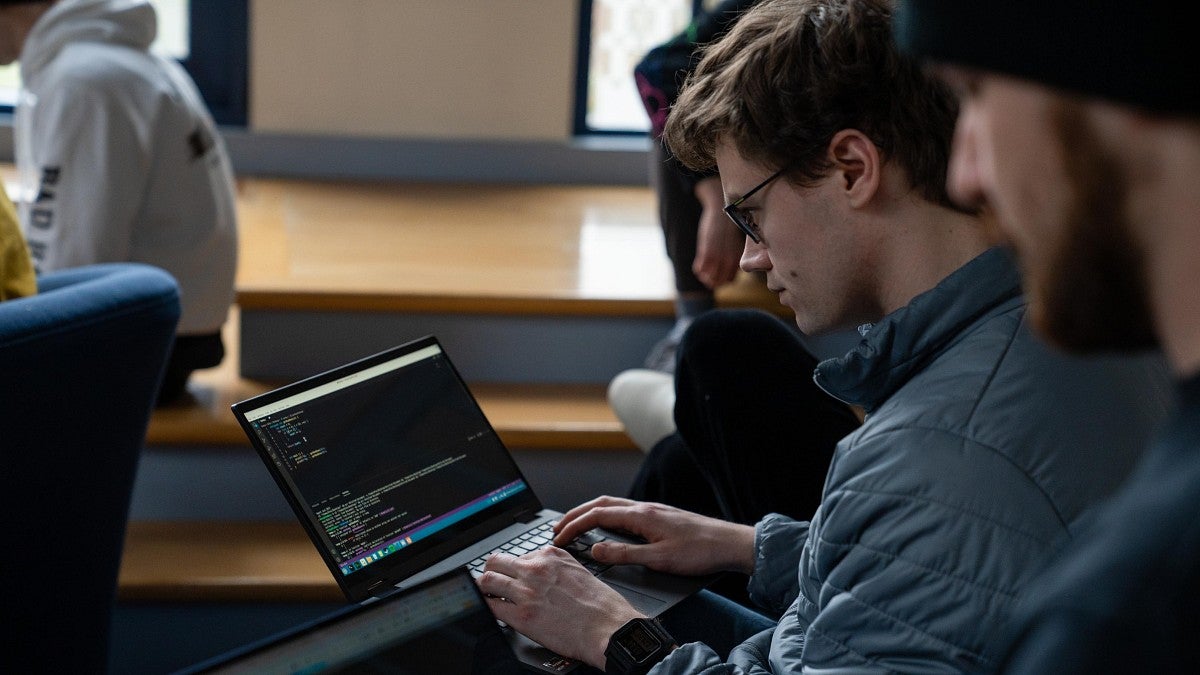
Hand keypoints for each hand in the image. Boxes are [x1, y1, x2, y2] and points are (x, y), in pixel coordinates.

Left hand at [478, 547, 642, 668]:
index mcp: (550, 556)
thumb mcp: (578, 570)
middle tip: (492, 583)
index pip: (517, 555)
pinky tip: (492, 611)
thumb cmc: (600, 605)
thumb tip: (540, 572)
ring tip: (489, 597)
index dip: (511, 568)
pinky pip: (490, 607)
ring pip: (486, 581)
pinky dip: (487, 608)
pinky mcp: (522, 616)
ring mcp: (526, 592)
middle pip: (495, 562)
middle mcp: (536, 569)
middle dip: (491, 572)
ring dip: (485, 589)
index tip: (510, 575)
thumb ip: (556, 567)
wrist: (608, 628)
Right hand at [553, 496, 756, 576]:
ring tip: (574, 526)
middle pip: (600, 504)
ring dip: (589, 513)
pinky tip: (606, 527)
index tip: (558, 539)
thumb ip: (624, 554)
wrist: (729, 543)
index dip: (574, 526)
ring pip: (612, 505)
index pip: (597, 516)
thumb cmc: (699, 552)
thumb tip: (595, 550)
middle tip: (556, 529)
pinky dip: (605, 516)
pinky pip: (623, 510)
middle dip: (575, 515)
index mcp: (641, 516)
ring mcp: (652, 510)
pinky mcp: (659, 516)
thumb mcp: (658, 559)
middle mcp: (644, 508)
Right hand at [692, 176, 742, 289]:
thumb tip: (727, 264)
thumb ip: (731, 255)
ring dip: (703, 277)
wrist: (720, 207)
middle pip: (718, 282)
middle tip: (705, 276)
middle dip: (711, 282)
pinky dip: (698, 269)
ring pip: (708, 278)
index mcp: (736, 258)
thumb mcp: (734, 242)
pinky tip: (698, 263)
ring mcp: (717, 257)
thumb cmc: (726, 224)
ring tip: (701, 271)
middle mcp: (728, 260)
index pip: (729, 280)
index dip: (721, 280)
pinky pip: (699, 269)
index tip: (715, 276)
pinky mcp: (706, 252)